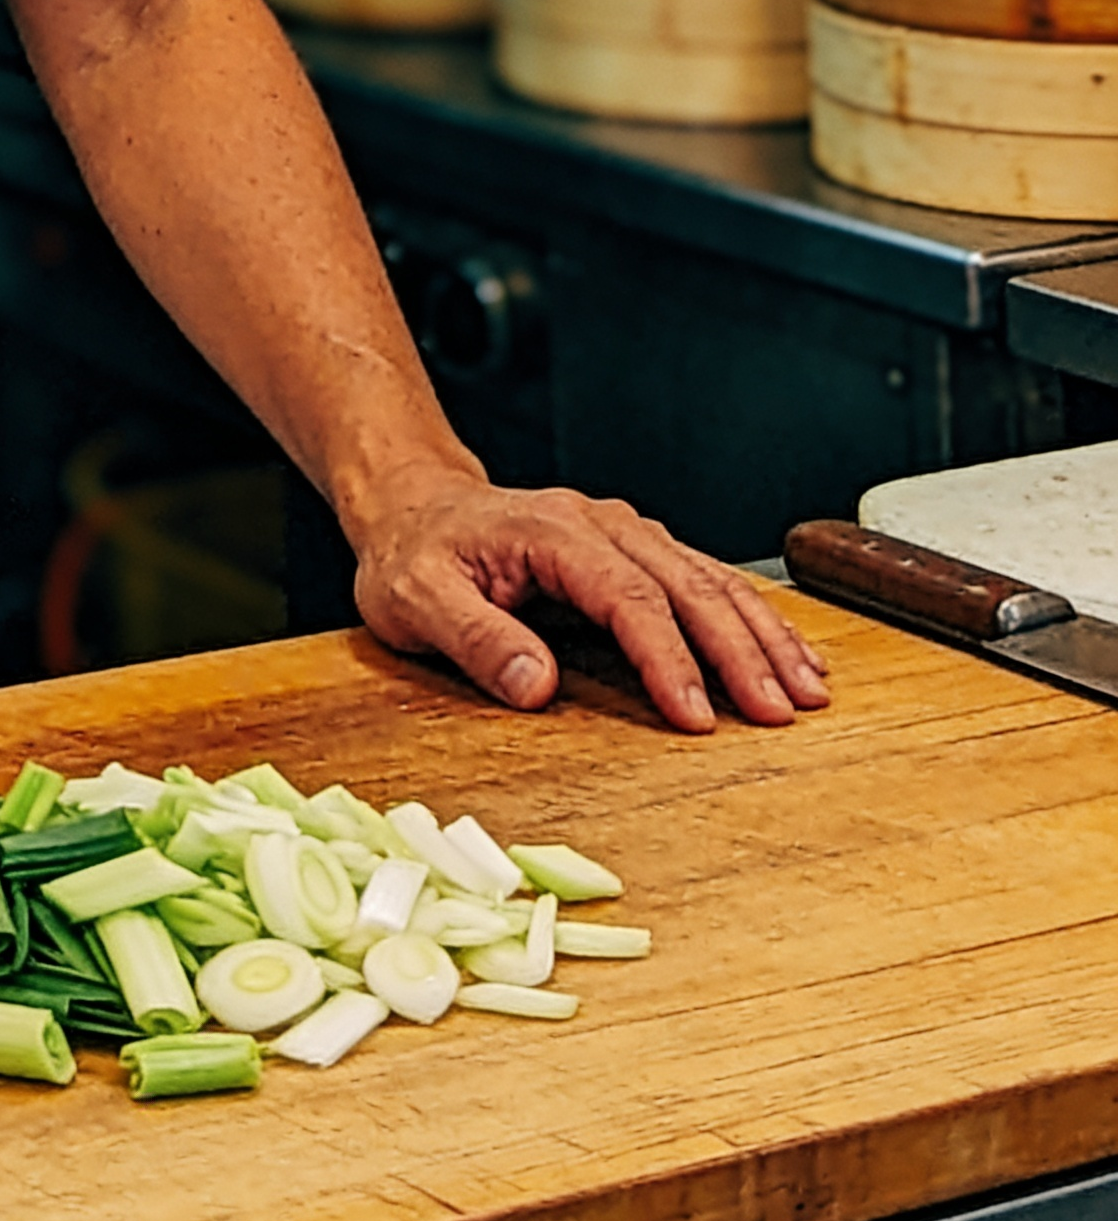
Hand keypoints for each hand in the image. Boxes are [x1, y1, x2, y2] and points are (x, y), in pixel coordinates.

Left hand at [348, 467, 830, 732]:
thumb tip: (537, 685)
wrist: (414, 503)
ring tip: (807, 689)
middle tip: (781, 714)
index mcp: (550, 532)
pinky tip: (786, 650)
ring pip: (708, 577)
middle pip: (684, 584)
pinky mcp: (633, 548)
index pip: (625, 596)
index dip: (667, 657)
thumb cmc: (412, 555)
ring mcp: (621, 531)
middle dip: (739, 650)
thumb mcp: (415, 600)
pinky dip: (751, 614)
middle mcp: (598, 524)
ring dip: (762, 632)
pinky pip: (704, 577)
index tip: (697, 716)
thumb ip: (474, 638)